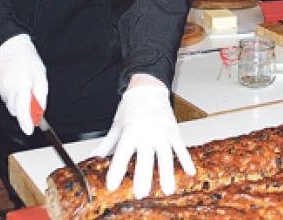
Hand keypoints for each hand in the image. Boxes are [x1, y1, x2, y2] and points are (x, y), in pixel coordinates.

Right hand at [0, 35, 47, 135]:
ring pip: (10, 104)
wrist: (7, 46)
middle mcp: (7, 88)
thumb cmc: (27, 59)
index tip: (29, 130)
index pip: (22, 109)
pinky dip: (10, 93)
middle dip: (24, 109)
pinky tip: (13, 82)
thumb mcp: (41, 75)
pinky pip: (4, 96)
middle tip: (31, 98)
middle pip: (15, 110)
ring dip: (18, 100)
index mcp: (21, 85)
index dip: (26, 122)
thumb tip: (40, 111)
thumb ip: (41, 95)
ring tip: (22, 84)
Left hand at [91, 74, 195, 198]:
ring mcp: (163, 133)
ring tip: (167, 190)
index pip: (121, 154)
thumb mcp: (116, 125)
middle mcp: (147, 133)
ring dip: (167, 174)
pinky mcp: (174, 132)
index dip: (116, 170)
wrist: (149, 89)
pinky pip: (181, 148)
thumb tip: (93, 157)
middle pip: (145, 158)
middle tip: (141, 193)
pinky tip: (189, 172)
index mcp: (130, 131)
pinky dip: (186, 160)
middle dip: (143, 177)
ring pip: (166, 156)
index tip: (112, 185)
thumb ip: (106, 144)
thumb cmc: (132, 107)